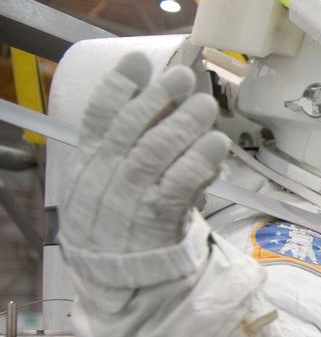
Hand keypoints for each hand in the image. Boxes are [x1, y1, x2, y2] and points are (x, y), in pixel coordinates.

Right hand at [59, 52, 229, 255]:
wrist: (119, 277)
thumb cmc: (120, 217)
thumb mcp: (107, 179)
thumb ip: (125, 141)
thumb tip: (152, 92)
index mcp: (88, 163)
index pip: (97, 117)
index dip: (117, 86)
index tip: (138, 59)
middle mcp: (104, 177)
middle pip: (130, 129)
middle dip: (158, 98)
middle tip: (185, 76)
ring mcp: (129, 200)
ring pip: (154, 154)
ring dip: (183, 125)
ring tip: (206, 104)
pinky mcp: (156, 221)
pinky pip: (178, 187)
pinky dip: (198, 162)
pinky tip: (216, 143)